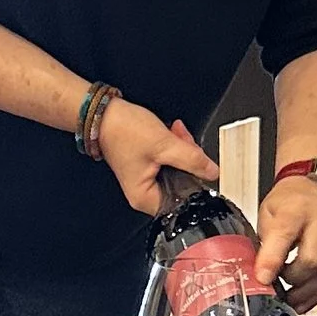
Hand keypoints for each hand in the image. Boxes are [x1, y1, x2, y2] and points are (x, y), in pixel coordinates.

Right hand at [93, 96, 217, 215]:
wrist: (104, 113)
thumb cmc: (122, 131)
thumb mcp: (165, 145)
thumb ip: (193, 160)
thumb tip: (212, 172)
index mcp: (145, 198)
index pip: (183, 202)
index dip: (196, 182)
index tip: (201, 166)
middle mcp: (144, 193)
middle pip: (181, 184)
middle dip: (189, 161)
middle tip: (186, 142)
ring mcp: (145, 179)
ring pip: (177, 170)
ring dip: (182, 151)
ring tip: (177, 133)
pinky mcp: (146, 166)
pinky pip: (168, 161)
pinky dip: (173, 147)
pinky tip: (172, 134)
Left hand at [255, 175, 316, 311]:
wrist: (316, 189)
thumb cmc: (290, 202)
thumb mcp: (267, 214)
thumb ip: (263, 242)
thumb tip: (257, 274)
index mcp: (296, 208)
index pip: (284, 235)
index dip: (272, 260)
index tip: (263, 279)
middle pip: (312, 260)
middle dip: (292, 280)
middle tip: (277, 284)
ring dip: (305, 291)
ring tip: (289, 297)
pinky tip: (304, 297)